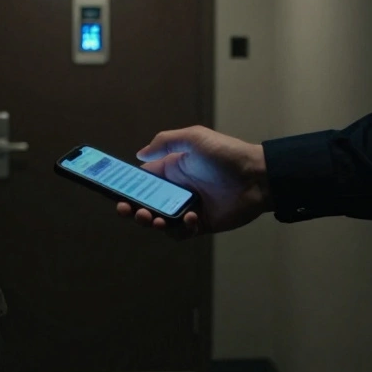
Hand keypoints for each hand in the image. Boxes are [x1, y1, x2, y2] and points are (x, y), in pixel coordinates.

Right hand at [115, 126, 272, 237]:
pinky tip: (190, 218)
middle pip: (145, 203)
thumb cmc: (227, 154)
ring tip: (151, 218)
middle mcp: (178, 189)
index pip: (142, 179)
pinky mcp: (202, 224)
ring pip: (159, 220)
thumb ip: (165, 143)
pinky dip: (180, 228)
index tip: (113, 190)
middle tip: (127, 209)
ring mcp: (189, 207)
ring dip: (150, 221)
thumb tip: (139, 154)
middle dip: (132, 207)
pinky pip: (182, 232)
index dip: (126, 186)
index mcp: (172, 169)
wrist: (258, 177)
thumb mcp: (194, 138)